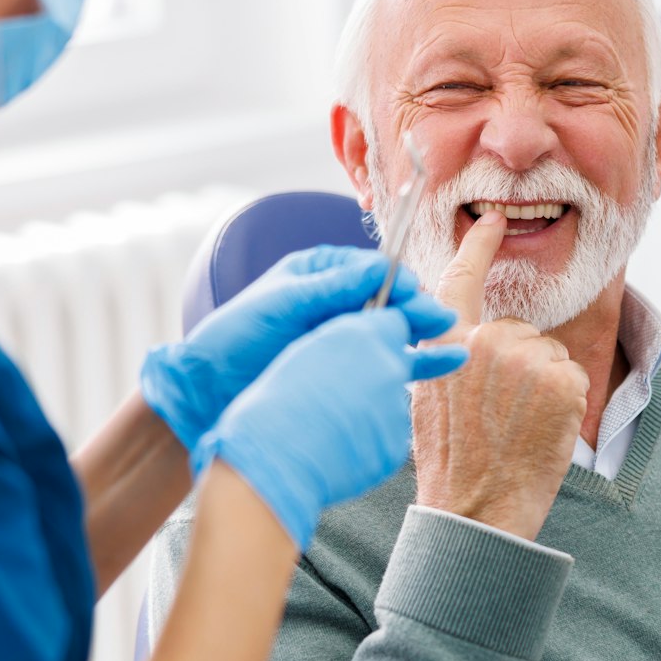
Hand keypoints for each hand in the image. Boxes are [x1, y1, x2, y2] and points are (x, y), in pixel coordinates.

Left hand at [141, 246, 456, 452]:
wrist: (207, 391)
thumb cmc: (233, 338)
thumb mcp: (280, 304)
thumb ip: (330, 287)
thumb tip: (379, 268)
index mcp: (320, 275)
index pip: (373, 271)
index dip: (398, 282)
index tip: (416, 295)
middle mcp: (337, 303)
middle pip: (389, 300)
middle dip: (417, 309)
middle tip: (442, 322)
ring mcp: (342, 337)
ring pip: (393, 331)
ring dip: (422, 335)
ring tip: (453, 344)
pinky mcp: (345, 370)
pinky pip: (387, 362)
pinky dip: (415, 363)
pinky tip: (445, 365)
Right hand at [196, 309, 466, 549]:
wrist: (274, 458)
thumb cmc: (278, 401)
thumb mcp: (306, 351)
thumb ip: (347, 338)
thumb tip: (376, 340)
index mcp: (361, 334)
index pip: (393, 320)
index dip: (379, 332)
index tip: (365, 345)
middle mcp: (387, 366)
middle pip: (395, 361)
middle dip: (376, 371)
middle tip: (340, 389)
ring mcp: (395, 409)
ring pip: (389, 402)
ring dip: (371, 407)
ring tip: (329, 423)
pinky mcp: (396, 445)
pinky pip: (387, 436)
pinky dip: (369, 439)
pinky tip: (337, 444)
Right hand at [411, 212, 588, 541]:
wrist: (476, 511)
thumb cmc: (452, 465)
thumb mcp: (428, 401)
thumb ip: (447, 358)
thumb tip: (468, 339)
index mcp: (444, 344)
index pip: (461, 279)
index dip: (478, 245)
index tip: (492, 221)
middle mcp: (483, 342)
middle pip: (520, 331)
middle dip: (520, 365)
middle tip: (501, 417)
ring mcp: (524, 359)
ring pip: (550, 355)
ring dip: (544, 386)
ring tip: (517, 427)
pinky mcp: (560, 380)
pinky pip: (573, 376)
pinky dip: (566, 403)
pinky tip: (541, 431)